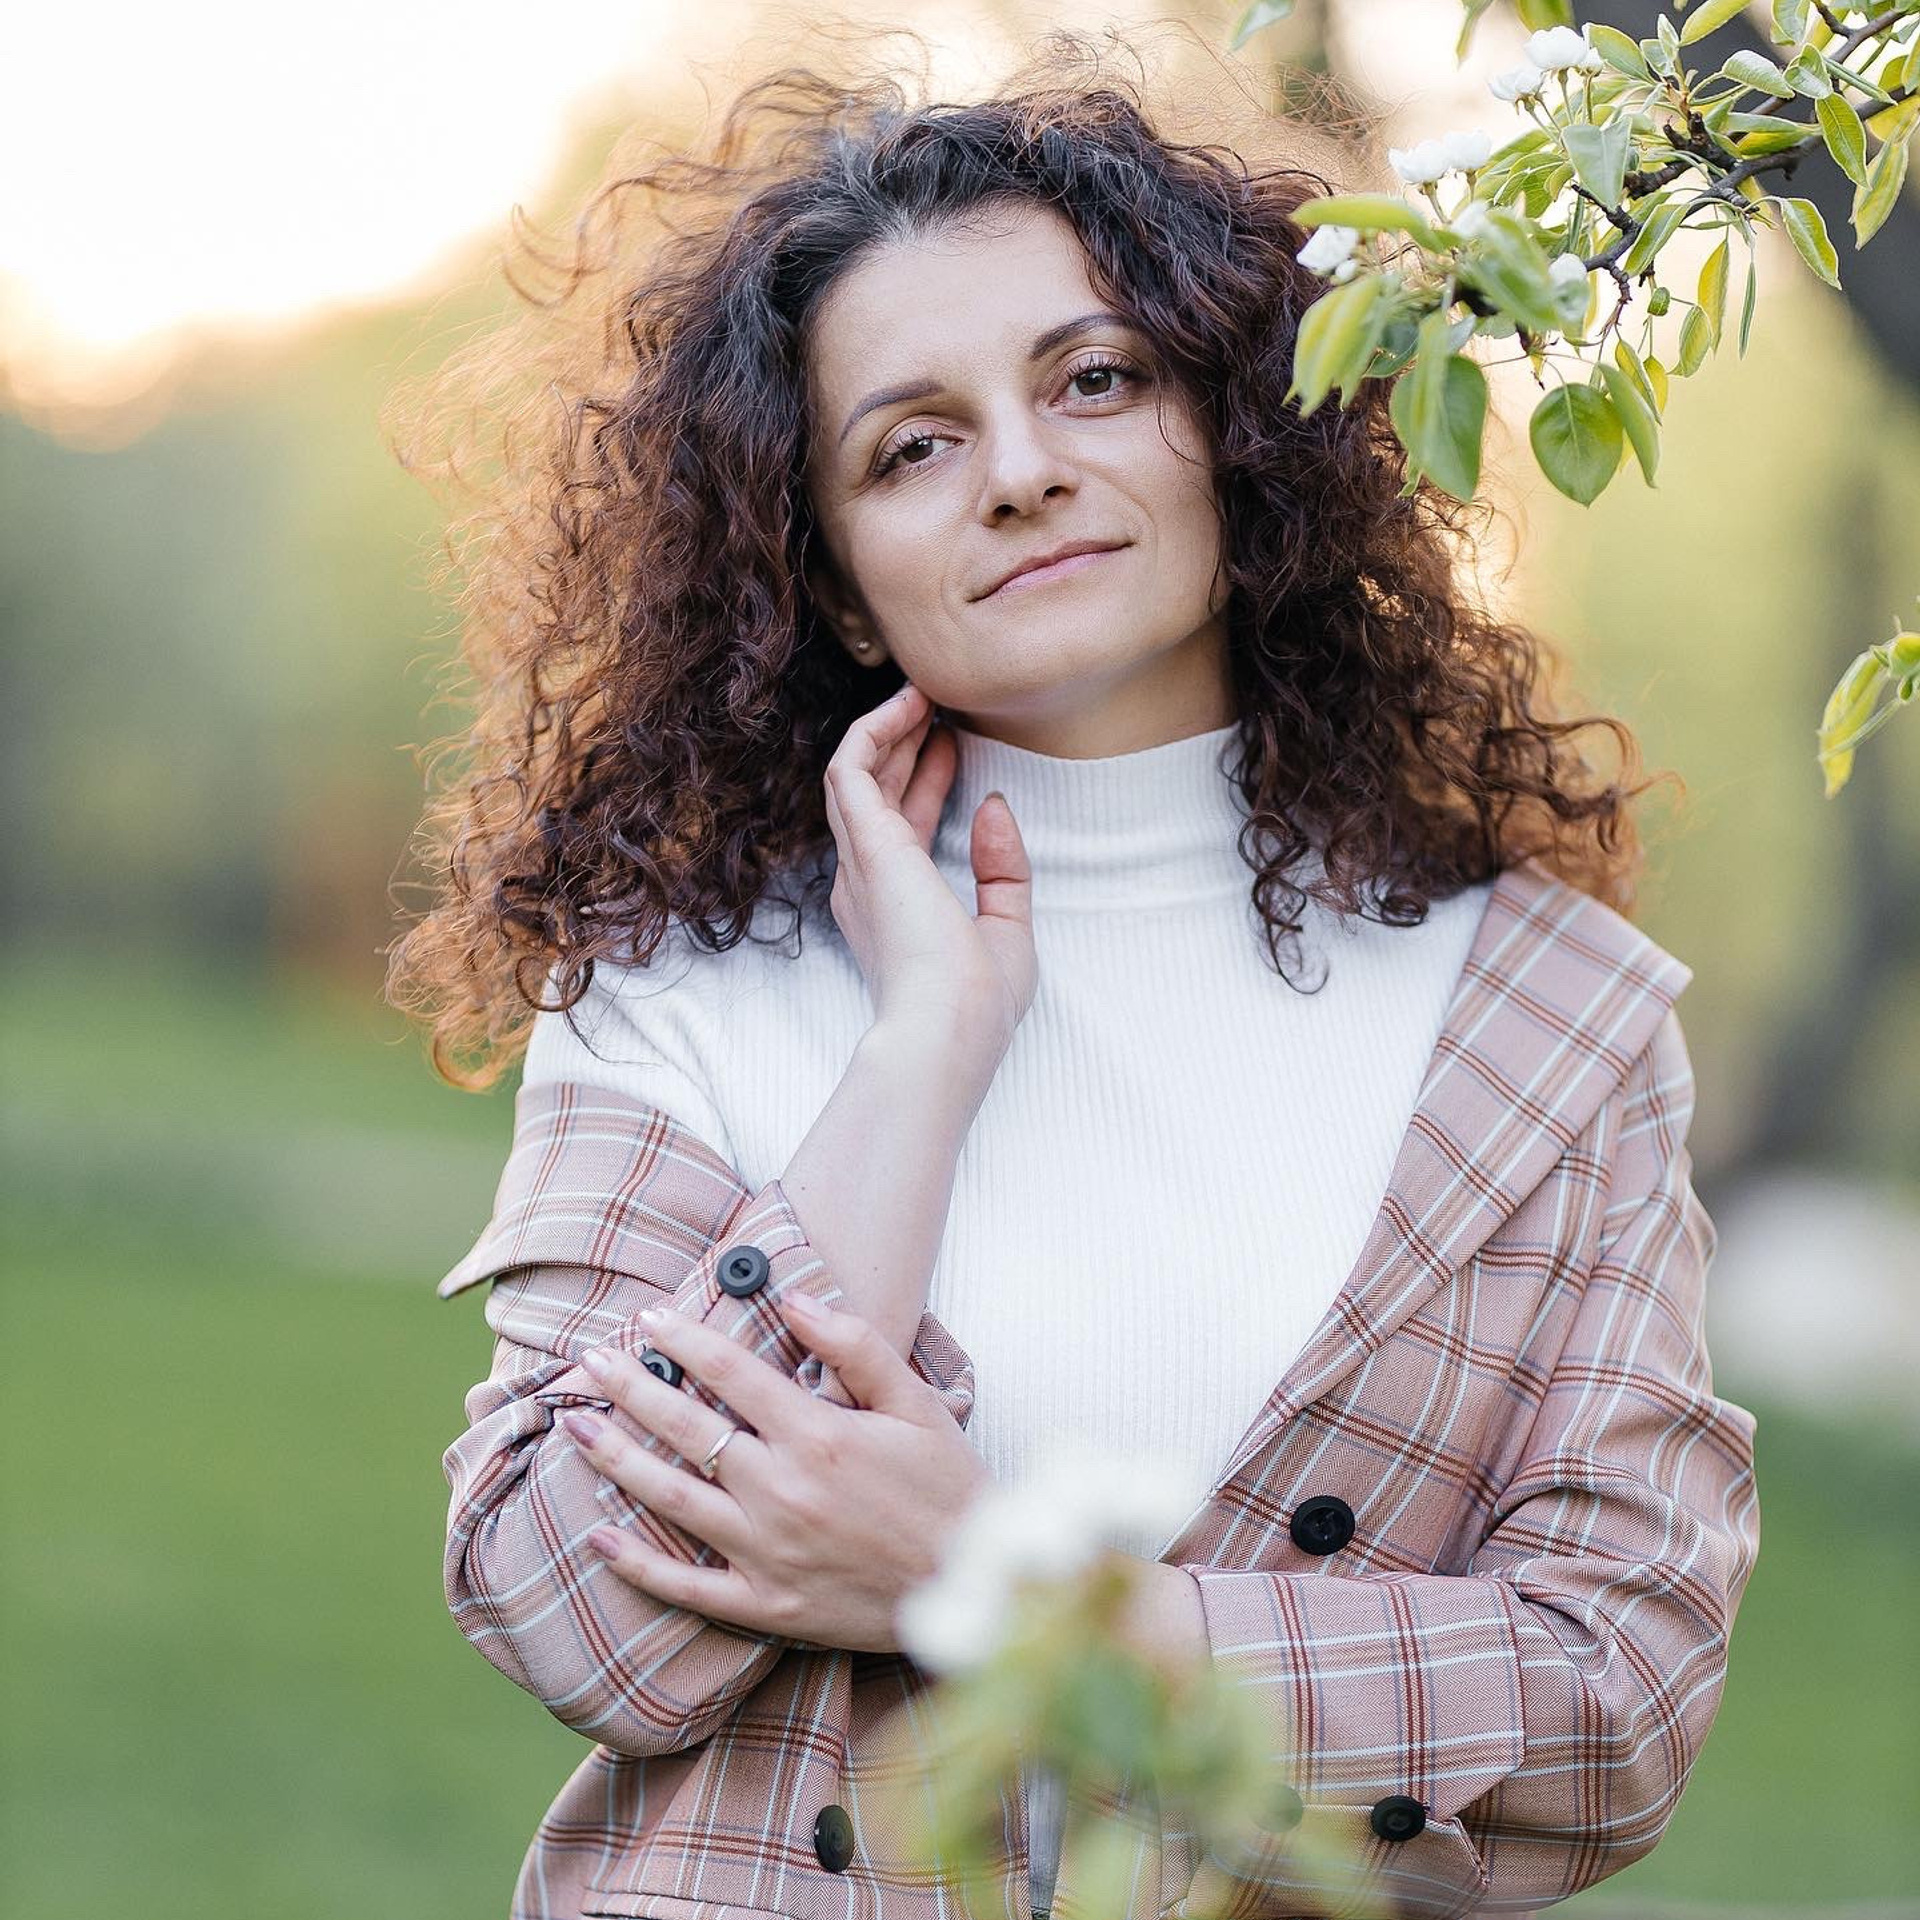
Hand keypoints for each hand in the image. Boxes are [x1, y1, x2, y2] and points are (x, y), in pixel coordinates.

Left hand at [565, 1291, 996, 1653]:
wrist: (968, 1584)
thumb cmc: (947, 1486)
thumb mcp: (917, 1401)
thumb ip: (855, 1346)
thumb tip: (797, 1300)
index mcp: (818, 1435)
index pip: (729, 1372)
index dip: (681, 1340)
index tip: (646, 1318)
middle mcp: (781, 1490)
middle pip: (685, 1428)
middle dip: (628, 1388)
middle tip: (586, 1361)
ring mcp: (767, 1551)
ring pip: (670, 1499)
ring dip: (616, 1458)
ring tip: (576, 1426)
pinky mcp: (764, 1605)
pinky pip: (686, 1583)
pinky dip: (636, 1562)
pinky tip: (597, 1537)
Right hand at [824, 681, 1036, 1062]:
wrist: (944, 1034)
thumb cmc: (974, 1005)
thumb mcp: (1007, 932)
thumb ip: (1003, 872)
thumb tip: (993, 806)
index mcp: (893, 908)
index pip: (901, 828)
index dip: (928, 779)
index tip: (957, 744)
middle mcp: (866, 883)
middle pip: (875, 794)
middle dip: (903, 745)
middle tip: (935, 703)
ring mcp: (861, 863)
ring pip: (856, 774)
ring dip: (885, 728)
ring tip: (919, 690)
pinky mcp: (866, 846)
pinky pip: (851, 768)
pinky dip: (872, 730)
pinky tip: (906, 705)